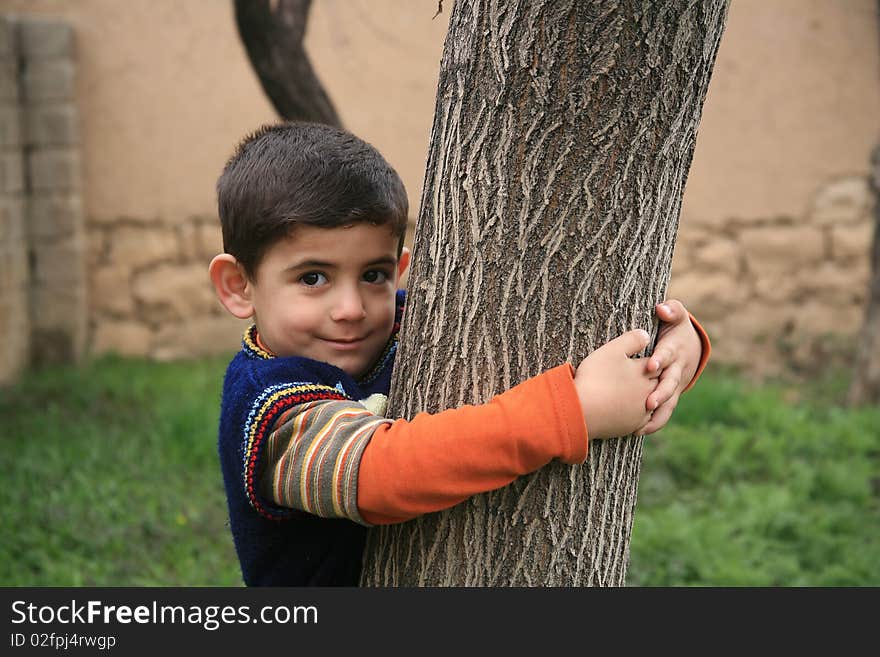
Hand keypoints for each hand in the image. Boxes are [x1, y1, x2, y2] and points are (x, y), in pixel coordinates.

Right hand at [574, 329, 659, 439]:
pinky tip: (632, 414)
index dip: (654, 360)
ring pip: (652, 404)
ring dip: (648, 399)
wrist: (583, 410)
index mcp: (645, 372)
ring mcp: (641, 412)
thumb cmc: (596, 377)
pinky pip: (642, 422)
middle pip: (657, 384)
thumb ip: (632, 340)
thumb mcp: (612, 351)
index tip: (649, 359)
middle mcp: (648, 392)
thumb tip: (646, 335)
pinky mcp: (632, 427)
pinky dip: (639, 416)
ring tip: (641, 395)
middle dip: (654, 379)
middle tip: (648, 376)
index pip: (658, 364)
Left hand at [638, 299, 700, 434]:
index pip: (667, 355)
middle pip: (670, 383)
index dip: (660, 360)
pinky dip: (653, 423)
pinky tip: (637, 432)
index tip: (651, 365)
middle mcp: (676, 370)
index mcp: (675, 350)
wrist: (690, 346)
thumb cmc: (675, 328)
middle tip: (648, 402)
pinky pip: (664, 412)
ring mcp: (674, 386)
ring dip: (657, 415)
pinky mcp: (669, 397)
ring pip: (669, 403)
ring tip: (642, 427)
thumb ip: (671, 310)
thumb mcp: (675, 315)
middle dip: (661, 393)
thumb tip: (662, 308)